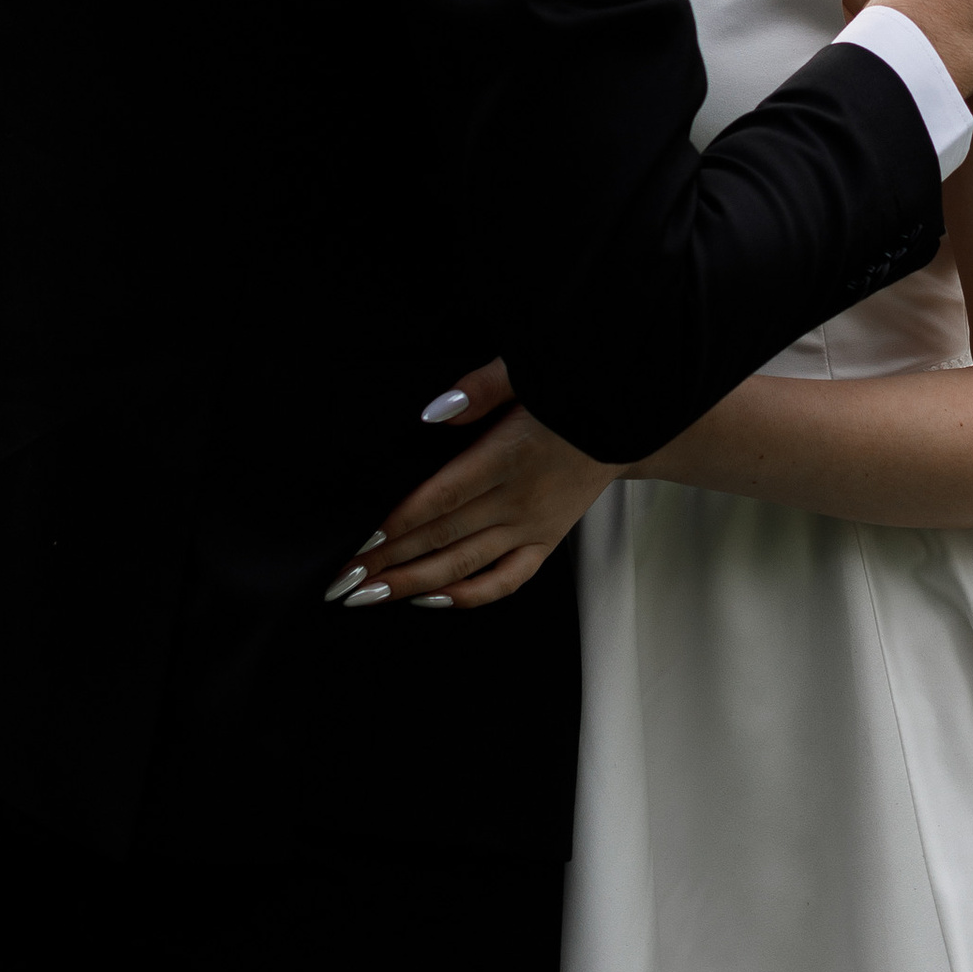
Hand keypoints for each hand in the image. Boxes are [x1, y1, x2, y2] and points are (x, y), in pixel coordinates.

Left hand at [321, 361, 610, 611]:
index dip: (399, 522)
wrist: (628, 424)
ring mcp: (533, 527)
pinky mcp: (546, 542)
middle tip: (344, 581)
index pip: (442, 497)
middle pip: (442, 537)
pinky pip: (506, 580)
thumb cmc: (570, 396)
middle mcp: (519, 500)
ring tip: (370, 596)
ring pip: (465, 565)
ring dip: (414, 584)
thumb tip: (433, 413)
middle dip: (389, 561)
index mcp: (509, 456)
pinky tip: (433, 599)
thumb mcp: (528, 372)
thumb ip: (481, 387)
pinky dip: (470, 595)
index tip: (361, 542)